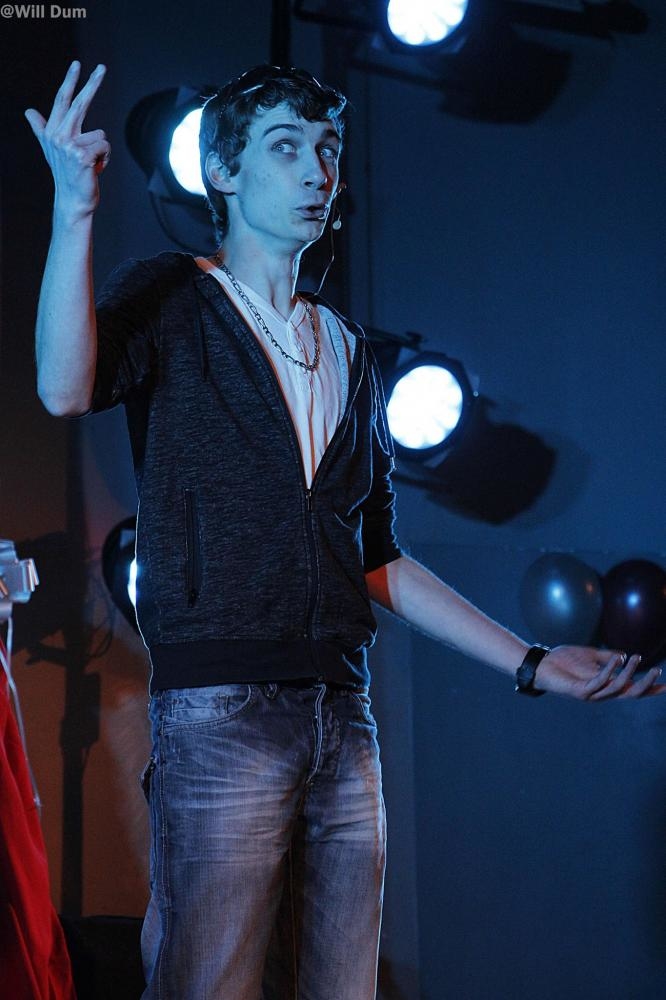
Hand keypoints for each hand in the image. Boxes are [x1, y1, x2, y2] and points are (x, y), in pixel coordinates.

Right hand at [25, 61, 109, 220]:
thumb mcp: (53, 149)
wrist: (73, 200)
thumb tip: (29, 111)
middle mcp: (58, 136)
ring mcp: (69, 146)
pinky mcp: (82, 156)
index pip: (62, 101)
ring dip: (101, 150)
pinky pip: (105, 146)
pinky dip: (105, 158)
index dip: (70, 81)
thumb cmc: (68, 174)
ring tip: (91, 164)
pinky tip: (96, 169)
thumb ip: (42, 128)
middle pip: (78, 104)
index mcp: (52, 132)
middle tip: (102, 67)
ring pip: (99, 134)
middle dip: (92, 84)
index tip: (77, 64)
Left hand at [535, 646, 664, 700]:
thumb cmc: (564, 661)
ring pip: (617, 688)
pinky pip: (599, 682)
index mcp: (605, 685)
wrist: (541, 664)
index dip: (649, 689)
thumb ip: (607, 658)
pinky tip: (617, 659)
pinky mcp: (579, 691)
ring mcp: (591, 694)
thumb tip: (624, 656)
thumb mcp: (590, 657)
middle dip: (645, 685)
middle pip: (630, 694)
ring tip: (636, 657)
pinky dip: (609, 670)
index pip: (632, 689)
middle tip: (658, 672)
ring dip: (629, 673)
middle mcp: (601, 693)